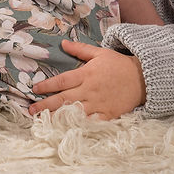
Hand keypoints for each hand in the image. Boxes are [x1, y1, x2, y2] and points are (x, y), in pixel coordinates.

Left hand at [28, 40, 145, 118]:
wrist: (143, 78)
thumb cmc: (119, 64)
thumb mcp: (100, 53)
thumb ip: (80, 49)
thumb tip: (62, 43)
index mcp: (86, 74)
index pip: (62, 81)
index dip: (47, 86)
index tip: (35, 90)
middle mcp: (90, 90)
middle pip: (64, 99)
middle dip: (45, 105)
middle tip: (31, 110)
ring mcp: (98, 104)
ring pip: (74, 112)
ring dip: (58, 117)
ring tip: (43, 122)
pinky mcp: (107, 115)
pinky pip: (91, 122)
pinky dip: (79, 126)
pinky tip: (67, 130)